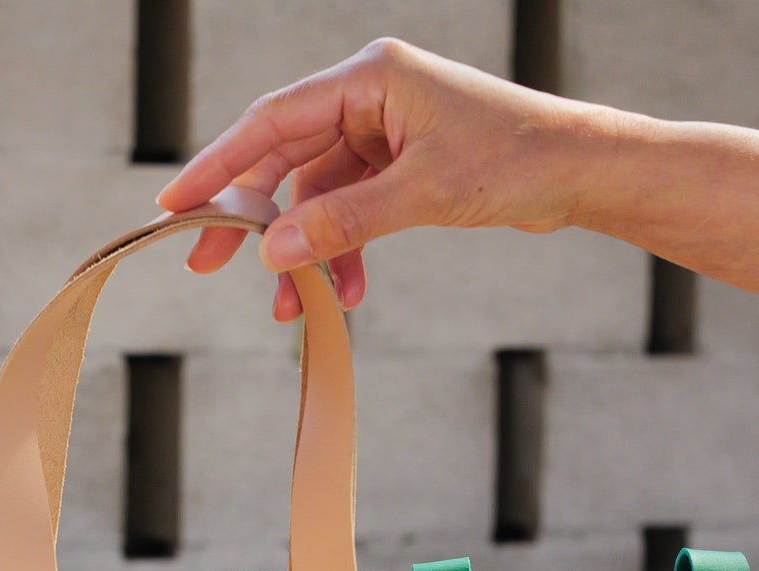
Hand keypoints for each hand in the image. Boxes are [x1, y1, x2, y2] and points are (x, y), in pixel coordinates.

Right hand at [157, 39, 617, 319]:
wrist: (580, 171)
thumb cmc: (516, 159)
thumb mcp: (423, 194)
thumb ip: (344, 222)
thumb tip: (275, 253)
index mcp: (371, 77)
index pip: (273, 120)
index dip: (219, 163)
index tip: (178, 203)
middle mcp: (369, 96)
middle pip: (284, 158)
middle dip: (251, 218)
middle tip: (208, 264)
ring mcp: (383, 131)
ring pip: (315, 194)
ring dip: (303, 251)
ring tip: (292, 305)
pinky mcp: (399, 164)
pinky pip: (349, 210)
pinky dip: (343, 250)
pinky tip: (347, 291)